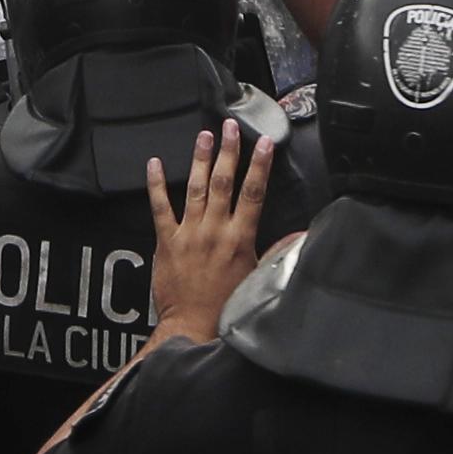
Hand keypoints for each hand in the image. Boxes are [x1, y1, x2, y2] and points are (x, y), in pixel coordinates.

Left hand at [140, 124, 277, 342]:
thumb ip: (275, 252)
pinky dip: (156, 185)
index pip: (253, 194)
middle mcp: (215, 231)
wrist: (194, 327)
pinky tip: (155, 164)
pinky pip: (160, 208)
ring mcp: (189, 234)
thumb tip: (297, 236)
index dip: (260, 166)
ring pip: (196, 188)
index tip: (264, 143)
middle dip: (229, 151)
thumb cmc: (227, 307)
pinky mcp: (167, 242)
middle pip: (224, 182)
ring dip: (200, 159)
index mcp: (240, 239)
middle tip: (230, 126)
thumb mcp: (258, 278)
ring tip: (204, 135)